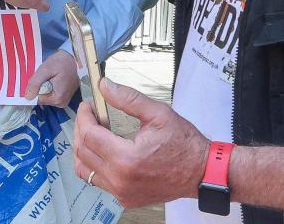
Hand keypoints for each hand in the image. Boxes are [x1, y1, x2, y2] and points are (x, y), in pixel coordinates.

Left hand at [24, 49, 77, 106]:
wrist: (76, 57)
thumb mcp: (46, 69)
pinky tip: (54, 78)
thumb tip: (27, 97)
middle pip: (42, 98)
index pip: (38, 99)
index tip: (40, 78)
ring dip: (45, 86)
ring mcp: (64, 101)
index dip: (35, 88)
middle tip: (46, 75)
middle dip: (41, 87)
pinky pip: (52, 94)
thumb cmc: (61, 62)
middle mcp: (61, 103)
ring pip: (46, 96)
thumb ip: (35, 83)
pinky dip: (50, 87)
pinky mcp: (65, 97)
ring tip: (51, 76)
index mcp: (57, 99)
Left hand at [73, 77, 210, 208]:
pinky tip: (104, 151)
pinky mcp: (125, 198)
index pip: (90, 135)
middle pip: (83, 152)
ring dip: (84, 149)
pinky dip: (95, 165)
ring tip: (93, 132)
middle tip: (90, 116)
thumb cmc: (184, 144)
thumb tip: (105, 85)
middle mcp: (120, 179)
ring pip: (85, 170)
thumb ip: (128, 99)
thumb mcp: (158, 114)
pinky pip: (99, 181)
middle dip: (82, 129)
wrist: (202, 172)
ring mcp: (122, 192)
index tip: (88, 106)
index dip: (84, 117)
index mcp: (127, 158)